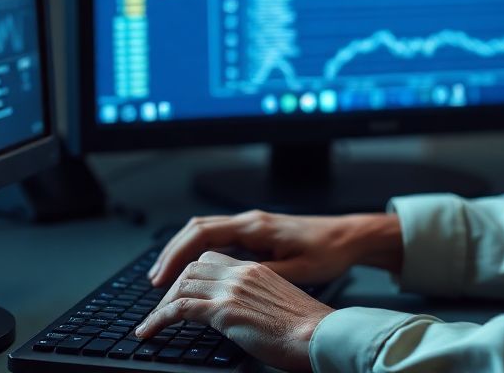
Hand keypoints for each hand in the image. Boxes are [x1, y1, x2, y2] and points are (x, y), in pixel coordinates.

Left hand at [135, 251, 333, 371]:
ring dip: (160, 305)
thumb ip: (259, 300)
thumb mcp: (282, 303)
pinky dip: (157, 319)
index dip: (190, 273)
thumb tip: (245, 315)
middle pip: (192, 267)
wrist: (323, 334)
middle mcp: (242, 272)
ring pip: (181, 284)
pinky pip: (179, 309)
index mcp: (256, 269)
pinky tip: (149, 331)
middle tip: (159, 308)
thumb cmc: (310, 328)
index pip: (212, 259)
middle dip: (171, 286)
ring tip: (150, 323)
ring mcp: (232, 288)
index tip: (178, 290)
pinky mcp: (225, 309)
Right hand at [148, 209, 401, 287]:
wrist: (348, 236)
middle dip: (171, 254)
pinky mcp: (255, 234)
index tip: (162, 278)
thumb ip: (262, 274)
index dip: (177, 256)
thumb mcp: (297, 269)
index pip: (202, 234)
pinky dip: (198, 253)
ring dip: (182, 252)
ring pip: (204, 233)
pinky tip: (192, 271)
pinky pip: (217, 239)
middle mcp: (249, 221)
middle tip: (155, 281)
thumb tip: (231, 283)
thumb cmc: (328, 251)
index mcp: (255, 227)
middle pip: (195, 230)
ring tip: (166, 278)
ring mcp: (251, 226)